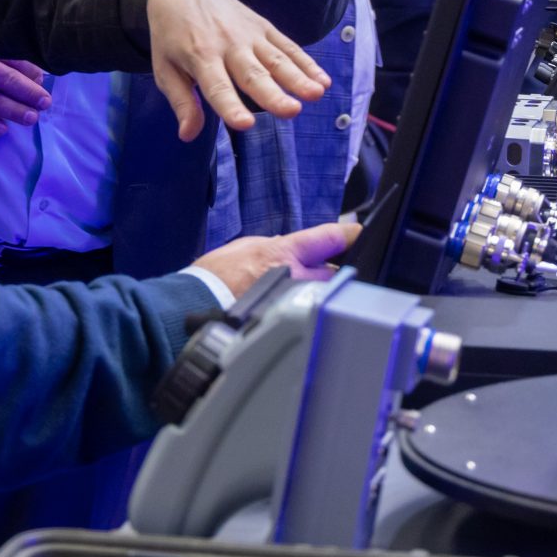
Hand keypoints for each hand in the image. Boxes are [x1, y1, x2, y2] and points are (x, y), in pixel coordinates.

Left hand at [147, 0, 328, 141]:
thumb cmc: (171, 37)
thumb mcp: (164, 69)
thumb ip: (181, 102)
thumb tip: (188, 135)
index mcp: (200, 57)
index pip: (217, 87)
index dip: (230, 106)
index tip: (245, 124)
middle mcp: (228, 45)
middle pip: (253, 74)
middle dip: (273, 93)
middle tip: (292, 111)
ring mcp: (249, 34)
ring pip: (277, 59)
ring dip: (298, 77)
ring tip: (316, 94)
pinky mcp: (263, 26)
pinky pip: (287, 46)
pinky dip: (306, 62)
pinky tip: (322, 80)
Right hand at [189, 219, 359, 299]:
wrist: (197, 308)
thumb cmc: (214, 277)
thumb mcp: (245, 247)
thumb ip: (274, 247)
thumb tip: (288, 249)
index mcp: (286, 253)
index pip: (329, 238)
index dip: (349, 235)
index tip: (359, 234)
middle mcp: (297, 277)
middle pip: (333, 273)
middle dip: (331, 272)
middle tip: (323, 271)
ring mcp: (296, 304)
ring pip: (323, 296)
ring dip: (320, 294)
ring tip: (305, 296)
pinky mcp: (289, 322)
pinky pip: (307, 313)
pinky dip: (305, 311)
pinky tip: (297, 312)